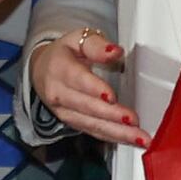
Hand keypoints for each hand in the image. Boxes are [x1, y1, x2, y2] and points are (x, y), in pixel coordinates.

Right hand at [32, 22, 148, 145]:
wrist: (41, 70)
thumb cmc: (64, 54)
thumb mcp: (78, 39)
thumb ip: (97, 45)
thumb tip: (115, 51)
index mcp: (59, 68)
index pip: (78, 80)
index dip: (95, 89)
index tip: (112, 97)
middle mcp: (59, 93)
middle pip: (87, 107)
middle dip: (111, 116)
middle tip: (133, 121)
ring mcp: (64, 112)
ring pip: (91, 124)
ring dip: (116, 133)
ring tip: (138, 138)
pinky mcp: (72, 123)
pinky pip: (93, 131)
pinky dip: (112, 137)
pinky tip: (129, 140)